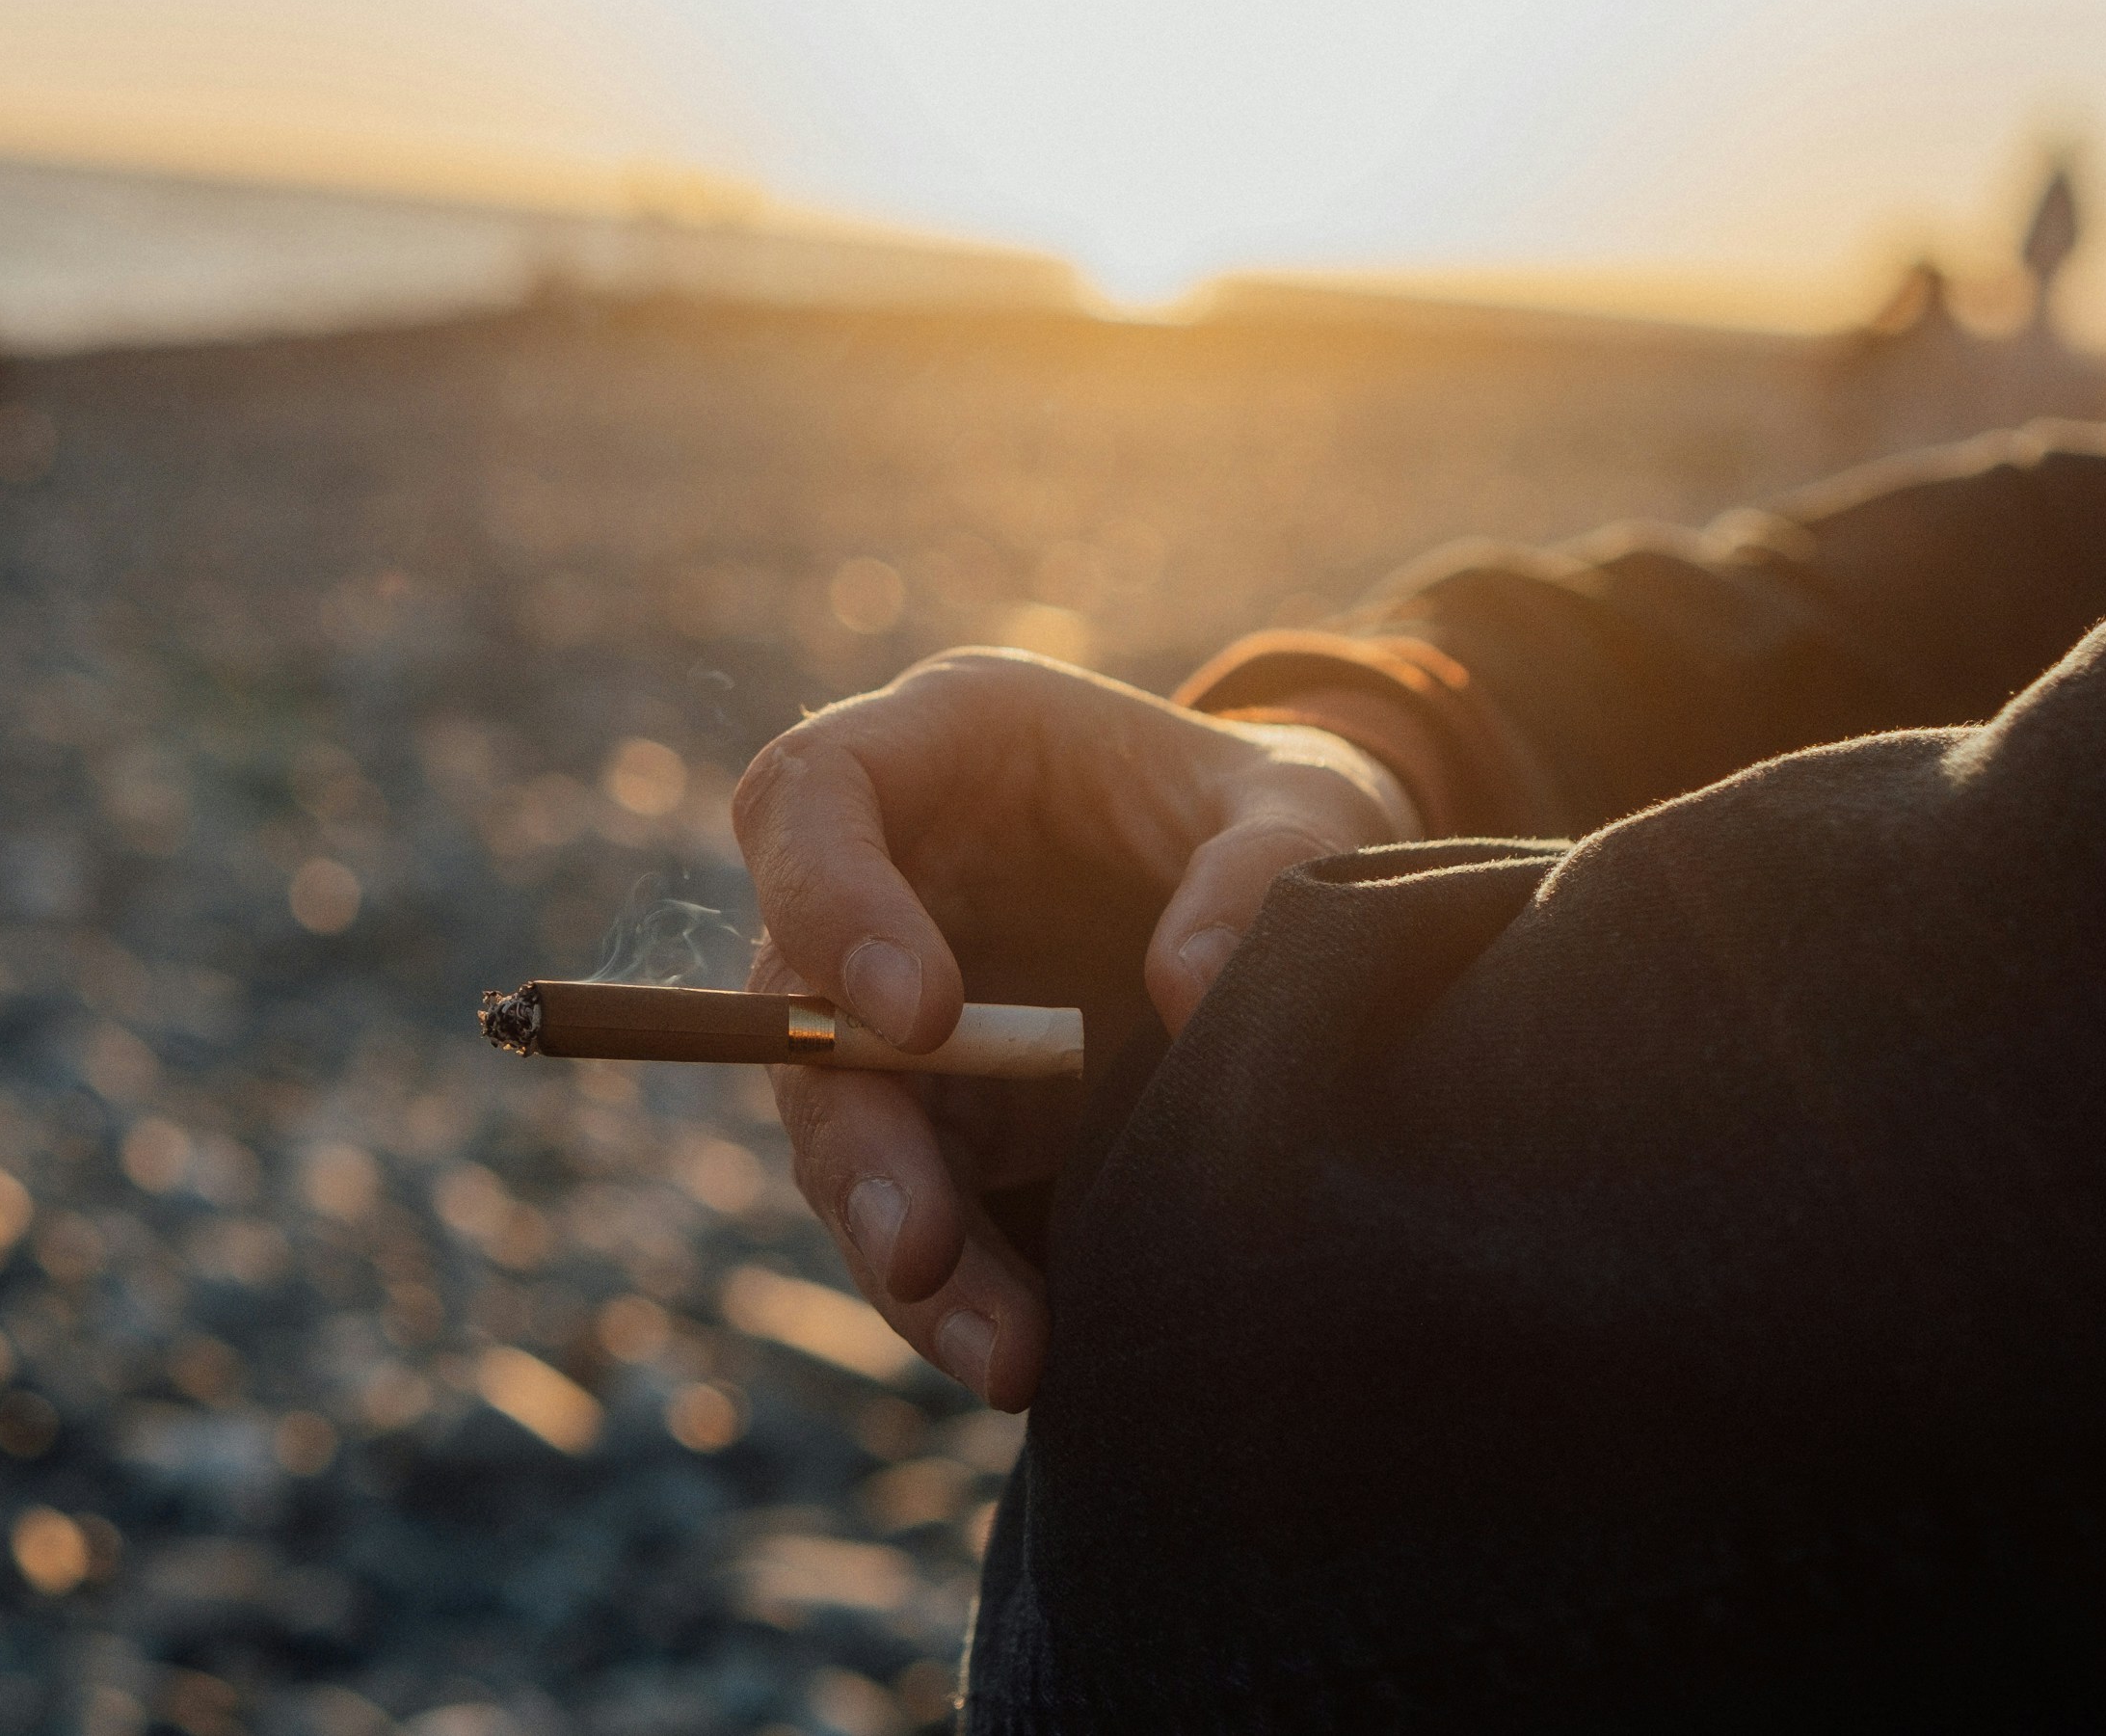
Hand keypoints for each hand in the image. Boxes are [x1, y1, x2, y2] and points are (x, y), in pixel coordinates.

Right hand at [734, 648, 1421, 1406]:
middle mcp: (887, 880)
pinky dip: (966, 1291)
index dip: (829, 904)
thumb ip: (1262, 864)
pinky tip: (1026, 1356)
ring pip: (846, 1137)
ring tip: (1006, 1354)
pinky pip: (924, 1208)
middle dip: (857, 1142)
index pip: (805, 798)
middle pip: (795, 1007)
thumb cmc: (1277, 806)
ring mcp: (901, 1010)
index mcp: (937, 748)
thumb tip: (1188, 993)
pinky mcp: (950, 1117)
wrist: (1294, 884)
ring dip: (907, 1253)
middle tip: (923, 1246)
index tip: (921, 1016)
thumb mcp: (1310, 800)